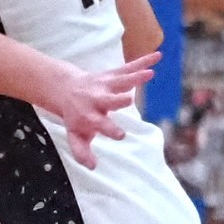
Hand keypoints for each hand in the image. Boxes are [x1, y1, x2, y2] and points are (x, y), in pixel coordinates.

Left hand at [54, 53, 159, 167]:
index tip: (121, 135)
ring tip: (150, 73)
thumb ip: (82, 152)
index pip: (100, 124)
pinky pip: (128, 67)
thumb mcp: (75, 136)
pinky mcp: (112, 75)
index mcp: (90, 116)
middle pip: (109, 100)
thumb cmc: (75, 117)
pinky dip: (142, 61)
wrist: (65, 89)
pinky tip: (157, 56)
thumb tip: (93, 166)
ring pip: (121, 81)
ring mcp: (105, 85)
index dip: (110, 130)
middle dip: (117, 101)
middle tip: (129, 100)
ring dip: (134, 77)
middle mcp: (98, 100)